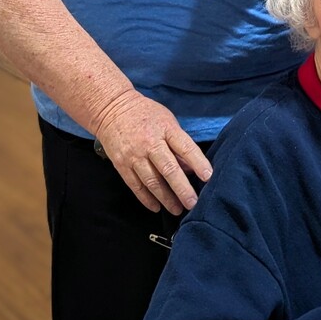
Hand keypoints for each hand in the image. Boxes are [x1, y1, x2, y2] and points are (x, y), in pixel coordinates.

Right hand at [93, 88, 212, 213]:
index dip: (198, 163)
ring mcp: (134, 156)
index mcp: (166, 129)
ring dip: (166, 198)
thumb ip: (179, 144)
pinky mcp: (121, 165)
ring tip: (177, 210)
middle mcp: (150, 143)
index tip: (208, 177)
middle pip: (168, 169)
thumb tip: (191, 168)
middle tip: (193, 203)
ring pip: (152, 182)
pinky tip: (156, 207)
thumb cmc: (146, 114)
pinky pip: (136, 185)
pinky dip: (146, 198)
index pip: (186, 148)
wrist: (112, 109)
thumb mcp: (168, 121)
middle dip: (182, 188)